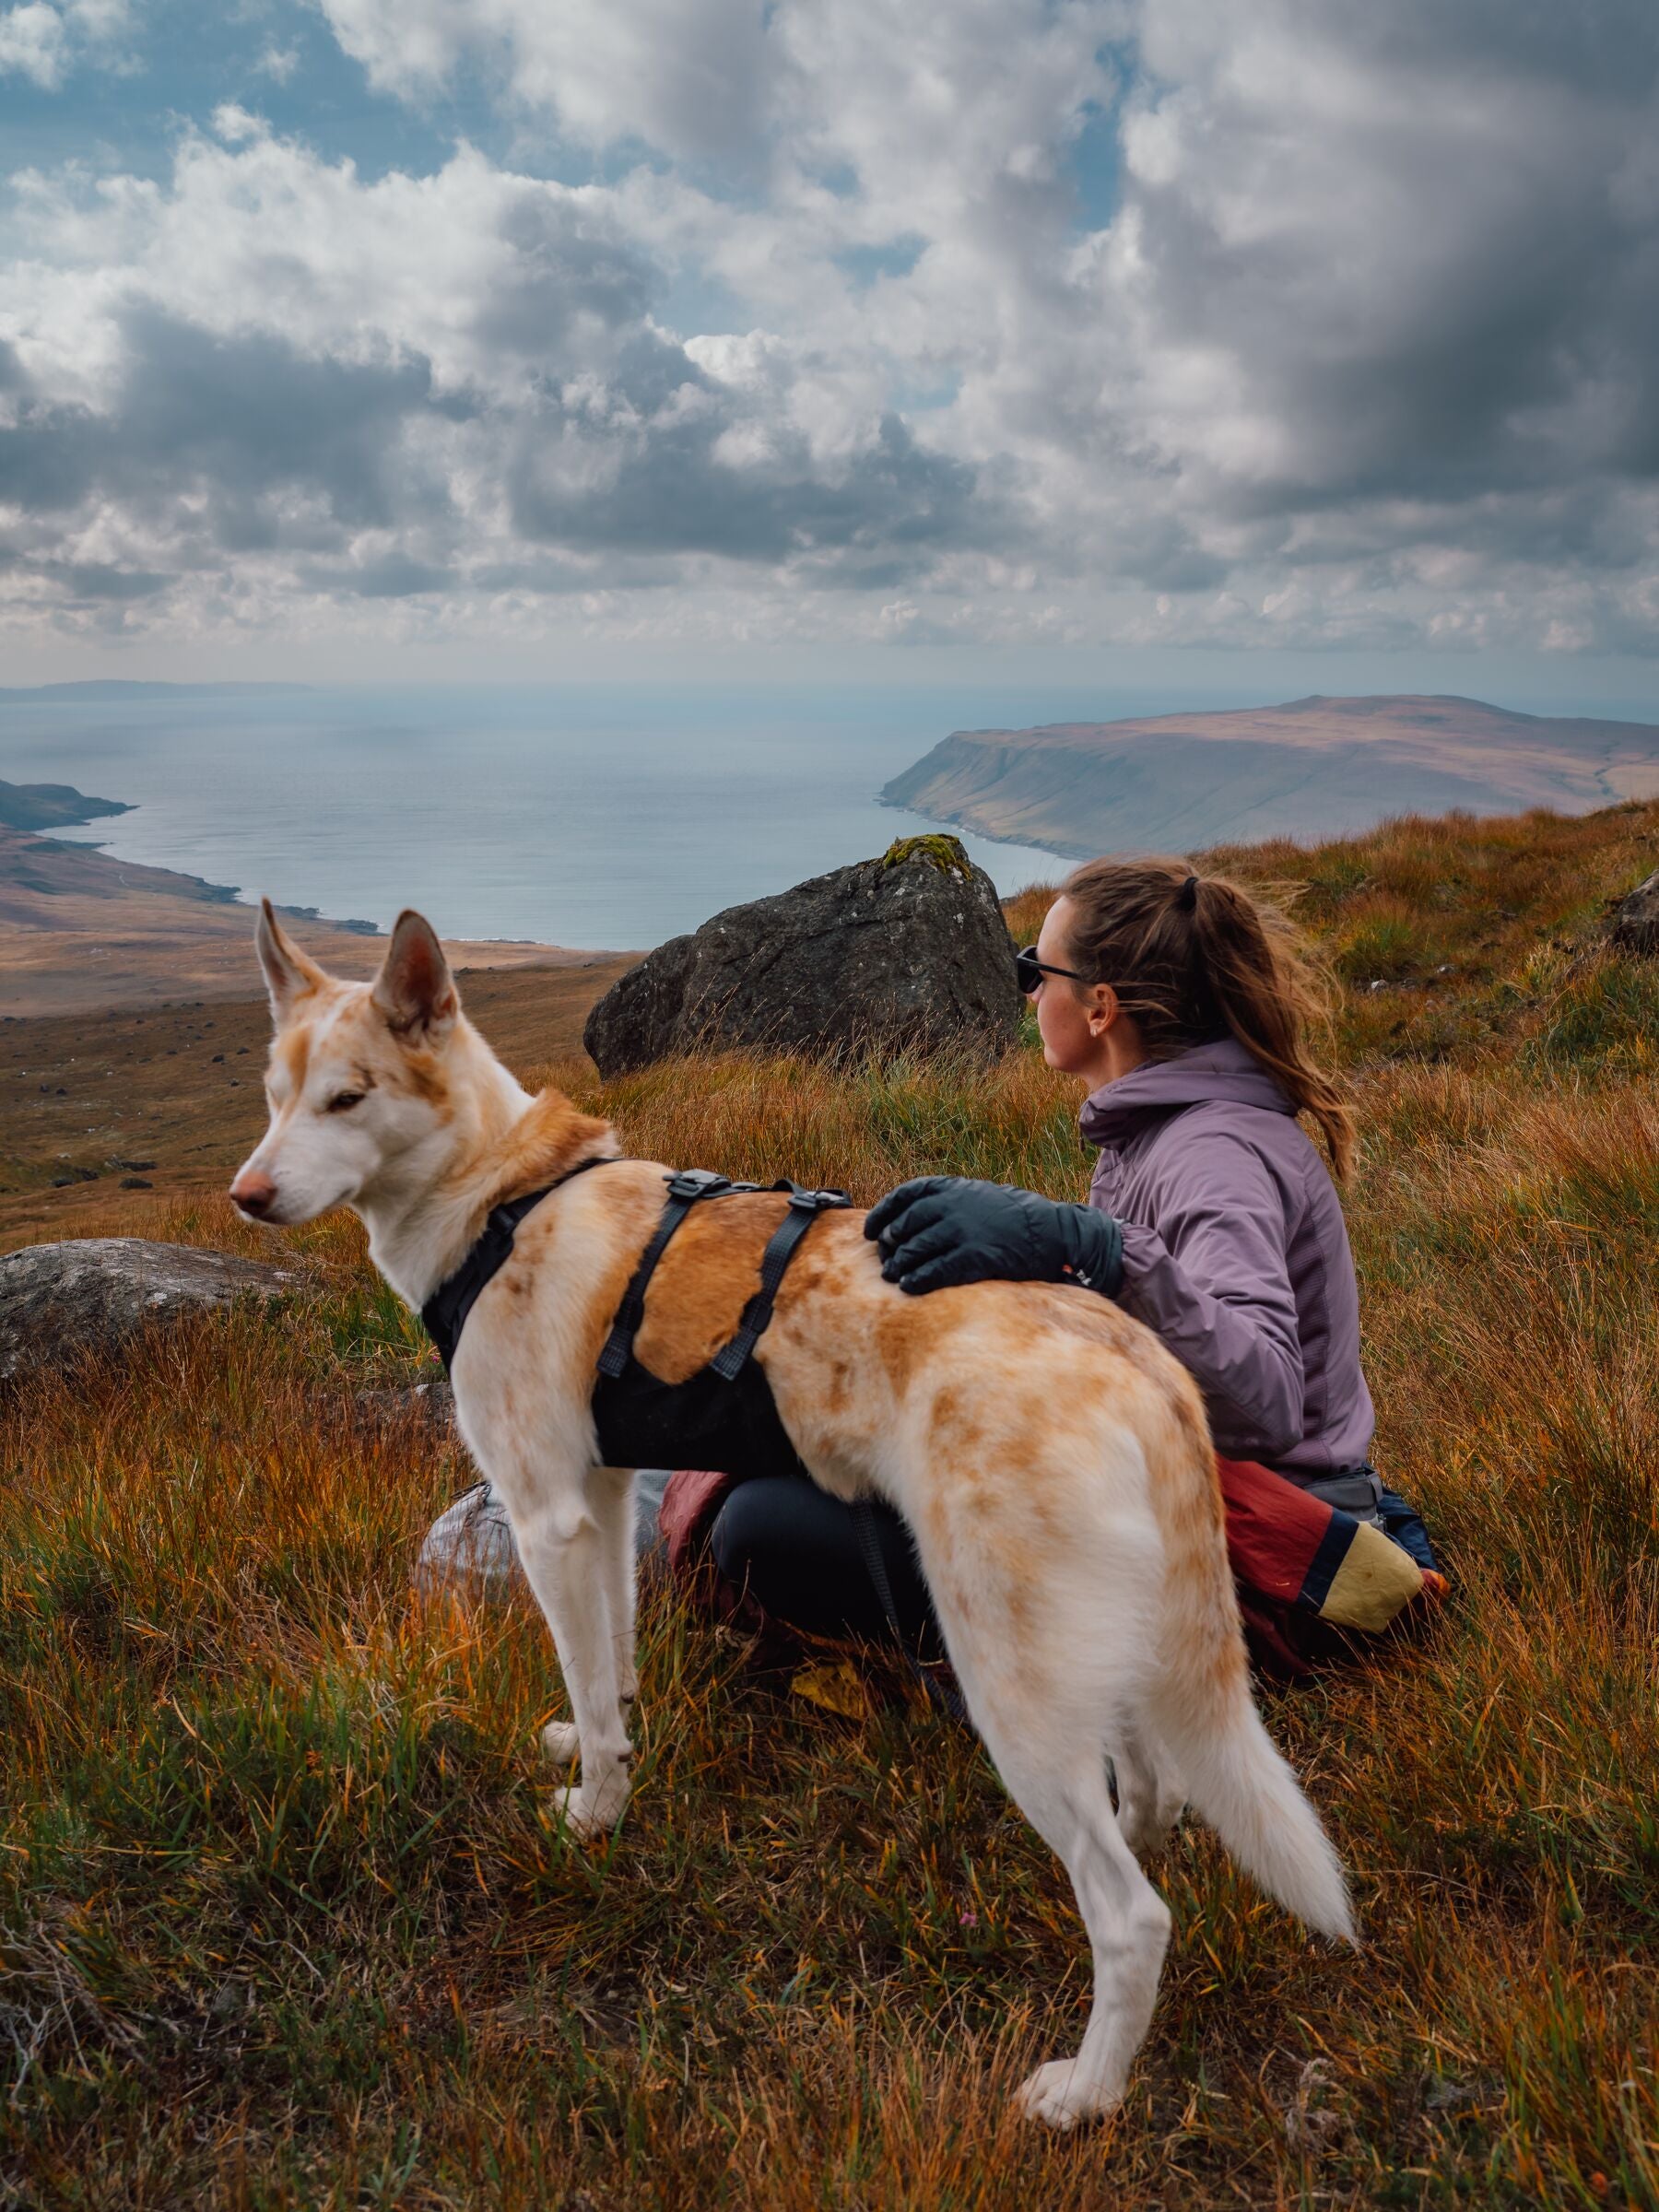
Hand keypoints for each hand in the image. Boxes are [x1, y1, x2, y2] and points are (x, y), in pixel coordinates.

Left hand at [864, 1175, 1122, 1296]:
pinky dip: (917, 1279)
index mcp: (951, 1187)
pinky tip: (909, 1286)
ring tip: (894, 1275)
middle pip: (904, 1226)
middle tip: (886, 1259)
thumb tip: (901, 1221)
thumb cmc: (1009, 1217)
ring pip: (914, 1250)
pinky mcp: (974, 1257)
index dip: (882, 1214)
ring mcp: (962, 1231)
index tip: (872, 1231)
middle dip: (890, 1244)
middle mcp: (952, 1206)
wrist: (1050, 1231)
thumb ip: (943, 1202)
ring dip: (899, 1265)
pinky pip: (934, 1271)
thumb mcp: (975, 1196)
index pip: (904, 1196)